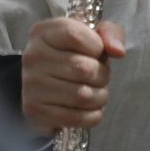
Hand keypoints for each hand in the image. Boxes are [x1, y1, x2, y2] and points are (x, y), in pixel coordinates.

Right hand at [20, 17, 126, 135]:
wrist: (46, 80)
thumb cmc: (75, 53)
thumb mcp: (93, 34)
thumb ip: (110, 33)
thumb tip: (118, 51)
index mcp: (44, 32)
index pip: (75, 36)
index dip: (96, 47)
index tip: (97, 52)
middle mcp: (33, 57)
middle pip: (83, 69)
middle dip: (102, 75)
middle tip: (99, 75)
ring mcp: (31, 86)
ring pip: (83, 96)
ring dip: (100, 96)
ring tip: (96, 91)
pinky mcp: (35, 111)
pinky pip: (77, 118)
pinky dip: (93, 115)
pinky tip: (89, 108)